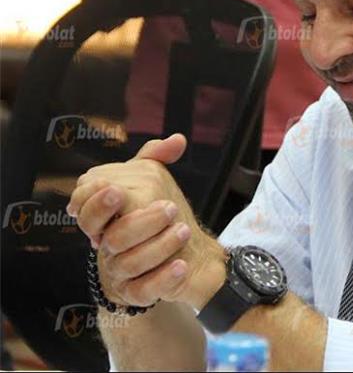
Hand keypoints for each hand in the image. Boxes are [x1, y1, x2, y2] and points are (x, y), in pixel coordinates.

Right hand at [68, 134, 225, 307]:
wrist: (182, 256)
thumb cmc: (156, 217)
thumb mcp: (150, 182)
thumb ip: (155, 159)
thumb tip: (177, 140)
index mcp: (105, 220)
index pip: (87, 211)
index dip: (98, 203)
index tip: (120, 191)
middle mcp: (108, 247)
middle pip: (110, 237)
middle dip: (137, 222)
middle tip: (169, 208)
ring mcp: (120, 272)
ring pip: (129, 264)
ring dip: (159, 245)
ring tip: (184, 230)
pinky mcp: (138, 293)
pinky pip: (145, 291)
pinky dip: (163, 277)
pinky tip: (180, 265)